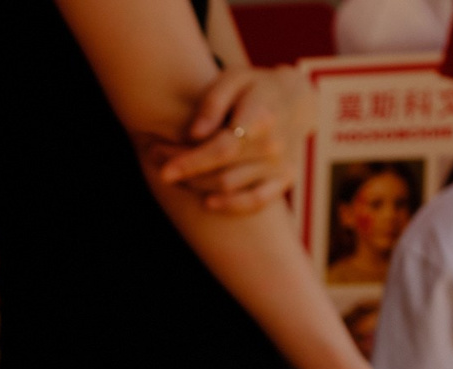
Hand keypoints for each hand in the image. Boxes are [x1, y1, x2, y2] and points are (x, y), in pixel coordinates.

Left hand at [148, 66, 315, 213]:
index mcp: (262, 117)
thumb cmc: (255, 87)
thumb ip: (212, 102)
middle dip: (185, 173)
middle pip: (221, 172)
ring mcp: (281, 165)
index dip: (190, 162)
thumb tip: (194, 134)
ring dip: (197, 186)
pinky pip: (256, 201)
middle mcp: (274, 146)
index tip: (162, 169)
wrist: (295, 98)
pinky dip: (231, 205)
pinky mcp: (286, 179)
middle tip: (156, 160)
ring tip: (174, 174)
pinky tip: (208, 202)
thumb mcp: (234, 79)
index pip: (222, 148)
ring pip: (230, 188)